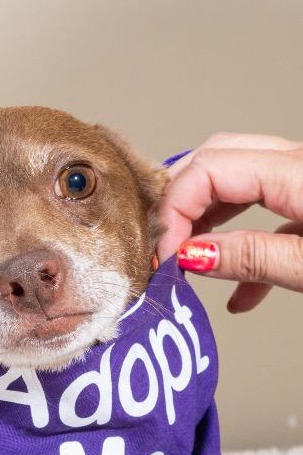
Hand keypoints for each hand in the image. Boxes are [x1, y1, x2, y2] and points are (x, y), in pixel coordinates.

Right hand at [158, 134, 302, 311]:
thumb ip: (254, 258)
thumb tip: (191, 254)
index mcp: (300, 172)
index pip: (207, 170)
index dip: (174, 211)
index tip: (164, 256)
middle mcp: (301, 163)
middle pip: (215, 161)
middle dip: (179, 203)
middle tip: (164, 248)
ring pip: (237, 180)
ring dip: (205, 218)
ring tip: (188, 258)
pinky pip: (268, 211)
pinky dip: (244, 243)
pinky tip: (239, 293)